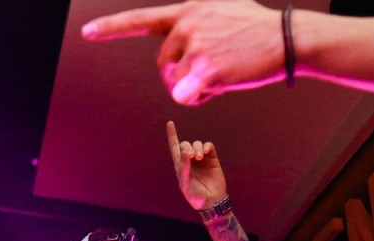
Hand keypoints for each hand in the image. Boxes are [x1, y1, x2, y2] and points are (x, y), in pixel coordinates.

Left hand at [83, 0, 285, 105]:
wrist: (286, 39)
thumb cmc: (257, 30)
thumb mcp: (223, 10)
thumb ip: (197, 21)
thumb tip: (182, 41)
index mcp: (188, 10)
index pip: (141, 19)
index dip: (111, 28)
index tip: (87, 32)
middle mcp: (187, 24)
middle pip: (162, 65)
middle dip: (179, 77)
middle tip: (208, 73)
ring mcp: (195, 45)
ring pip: (175, 84)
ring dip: (194, 88)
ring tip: (222, 72)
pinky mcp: (205, 68)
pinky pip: (185, 96)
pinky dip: (199, 98)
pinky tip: (220, 84)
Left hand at [167, 121, 226, 209]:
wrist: (212, 201)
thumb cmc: (195, 195)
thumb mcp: (185, 183)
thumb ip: (183, 168)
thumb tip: (185, 152)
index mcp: (180, 166)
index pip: (174, 147)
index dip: (172, 135)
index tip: (170, 123)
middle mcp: (190, 161)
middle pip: (186, 145)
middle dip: (188, 147)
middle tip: (193, 156)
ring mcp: (201, 159)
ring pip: (197, 144)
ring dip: (197, 148)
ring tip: (200, 157)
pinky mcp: (212, 159)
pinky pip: (208, 146)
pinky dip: (207, 146)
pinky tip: (206, 151)